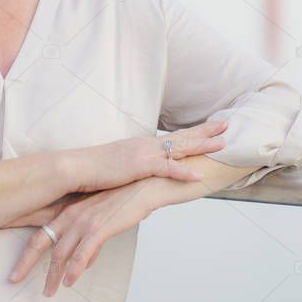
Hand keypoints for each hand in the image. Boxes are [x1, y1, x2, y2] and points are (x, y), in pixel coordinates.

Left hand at [7, 179, 155, 295]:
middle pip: (41, 240)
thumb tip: (84, 262)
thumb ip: (89, 240)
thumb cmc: (125, 200)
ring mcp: (85, 220)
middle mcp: (72, 214)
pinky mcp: (100, 227)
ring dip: (53, 275)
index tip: (12, 255)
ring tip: (49, 291)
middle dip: (26, 262)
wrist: (147, 185)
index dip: (24, 244)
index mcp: (69, 210)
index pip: (39, 227)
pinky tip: (70, 282)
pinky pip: (82, 253)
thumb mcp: (101, 218)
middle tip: (14, 278)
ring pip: (60, 252)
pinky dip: (74, 270)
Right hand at [74, 117, 227, 192]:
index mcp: (142, 145)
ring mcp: (144, 154)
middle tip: (226, 125)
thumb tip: (143, 177)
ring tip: (222, 143)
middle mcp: (146, 145)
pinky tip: (199, 174)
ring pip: (180, 148)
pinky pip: (167, 168)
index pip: (173, 136)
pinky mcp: (139, 166)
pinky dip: (184, 171)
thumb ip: (134, 170)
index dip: (193, 132)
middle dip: (205, 131)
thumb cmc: (93, 170)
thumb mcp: (119, 168)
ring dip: (202, 146)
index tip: (210, 126)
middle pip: (182, 136)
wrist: (76, 168)